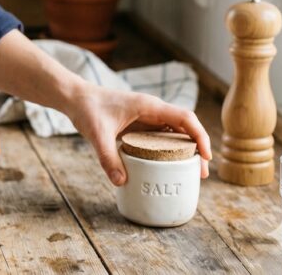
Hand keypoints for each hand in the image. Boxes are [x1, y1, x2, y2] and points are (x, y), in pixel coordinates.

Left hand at [64, 83, 212, 185]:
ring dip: (186, 149)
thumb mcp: (97, 134)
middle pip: (185, 127)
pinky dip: (170, 149)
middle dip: (197, 148)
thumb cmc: (87, 108)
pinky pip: (161, 136)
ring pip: (175, 132)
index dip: (200, 136)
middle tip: (202, 173)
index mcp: (149, 106)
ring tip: (192, 172)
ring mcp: (147, 116)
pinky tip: (170, 164)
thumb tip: (121, 182)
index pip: (185, 118)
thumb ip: (107, 157)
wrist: (75, 98)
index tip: (206, 156)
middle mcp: (152, 110)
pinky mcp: (139, 124)